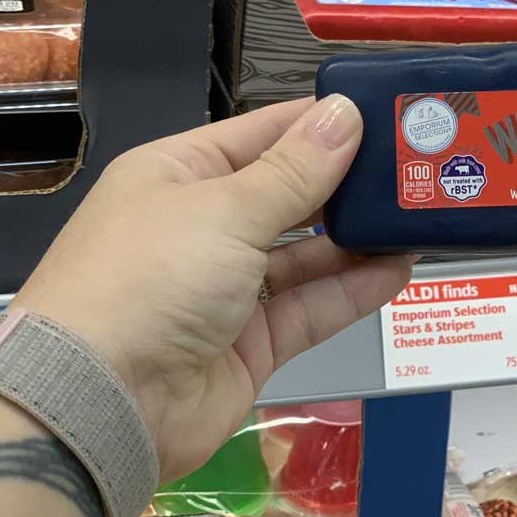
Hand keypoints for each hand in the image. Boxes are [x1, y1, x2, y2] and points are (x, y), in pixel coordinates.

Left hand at [14, 95, 412, 479]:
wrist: (100, 403)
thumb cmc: (149, 278)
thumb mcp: (226, 209)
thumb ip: (296, 171)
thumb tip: (344, 114)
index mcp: (180, 174)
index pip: (262, 133)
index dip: (321, 124)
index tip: (386, 113)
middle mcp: (203, 226)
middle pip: (288, 194)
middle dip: (347, 183)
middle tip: (416, 168)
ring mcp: (227, 288)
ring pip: (304, 254)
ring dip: (356, 238)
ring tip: (416, 217)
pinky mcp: (251, 343)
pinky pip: (309, 307)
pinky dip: (351, 289)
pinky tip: (398, 269)